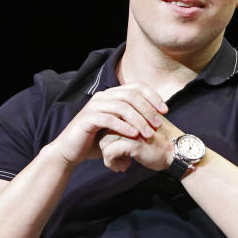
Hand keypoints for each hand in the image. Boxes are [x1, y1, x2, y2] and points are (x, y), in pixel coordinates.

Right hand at [51, 82, 168, 166]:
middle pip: (131, 95)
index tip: (165, 111)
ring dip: (138, 120)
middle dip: (148, 109)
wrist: (71, 150)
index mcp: (112, 94)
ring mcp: (94, 106)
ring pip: (121, 106)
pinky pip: (109, 119)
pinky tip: (134, 135)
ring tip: (149, 133)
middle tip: (158, 124)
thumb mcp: (119, 128)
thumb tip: (157, 118)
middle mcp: (103, 96)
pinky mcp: (87, 118)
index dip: (153, 96)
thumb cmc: (97, 139)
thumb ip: (133, 121)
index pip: (137, 87)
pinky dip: (123, 126)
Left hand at [98, 115, 181, 172]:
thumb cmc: (160, 142)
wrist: (177, 152)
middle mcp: (129, 116)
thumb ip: (127, 125)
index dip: (109, 137)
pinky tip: (124, 167)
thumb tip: (105, 132)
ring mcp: (130, 129)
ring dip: (109, 157)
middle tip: (117, 158)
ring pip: (103, 142)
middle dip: (107, 147)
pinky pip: (109, 153)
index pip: (108, 122)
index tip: (117, 149)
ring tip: (122, 163)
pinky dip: (112, 162)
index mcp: (131, 110)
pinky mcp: (132, 143)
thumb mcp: (142, 127)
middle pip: (103, 131)